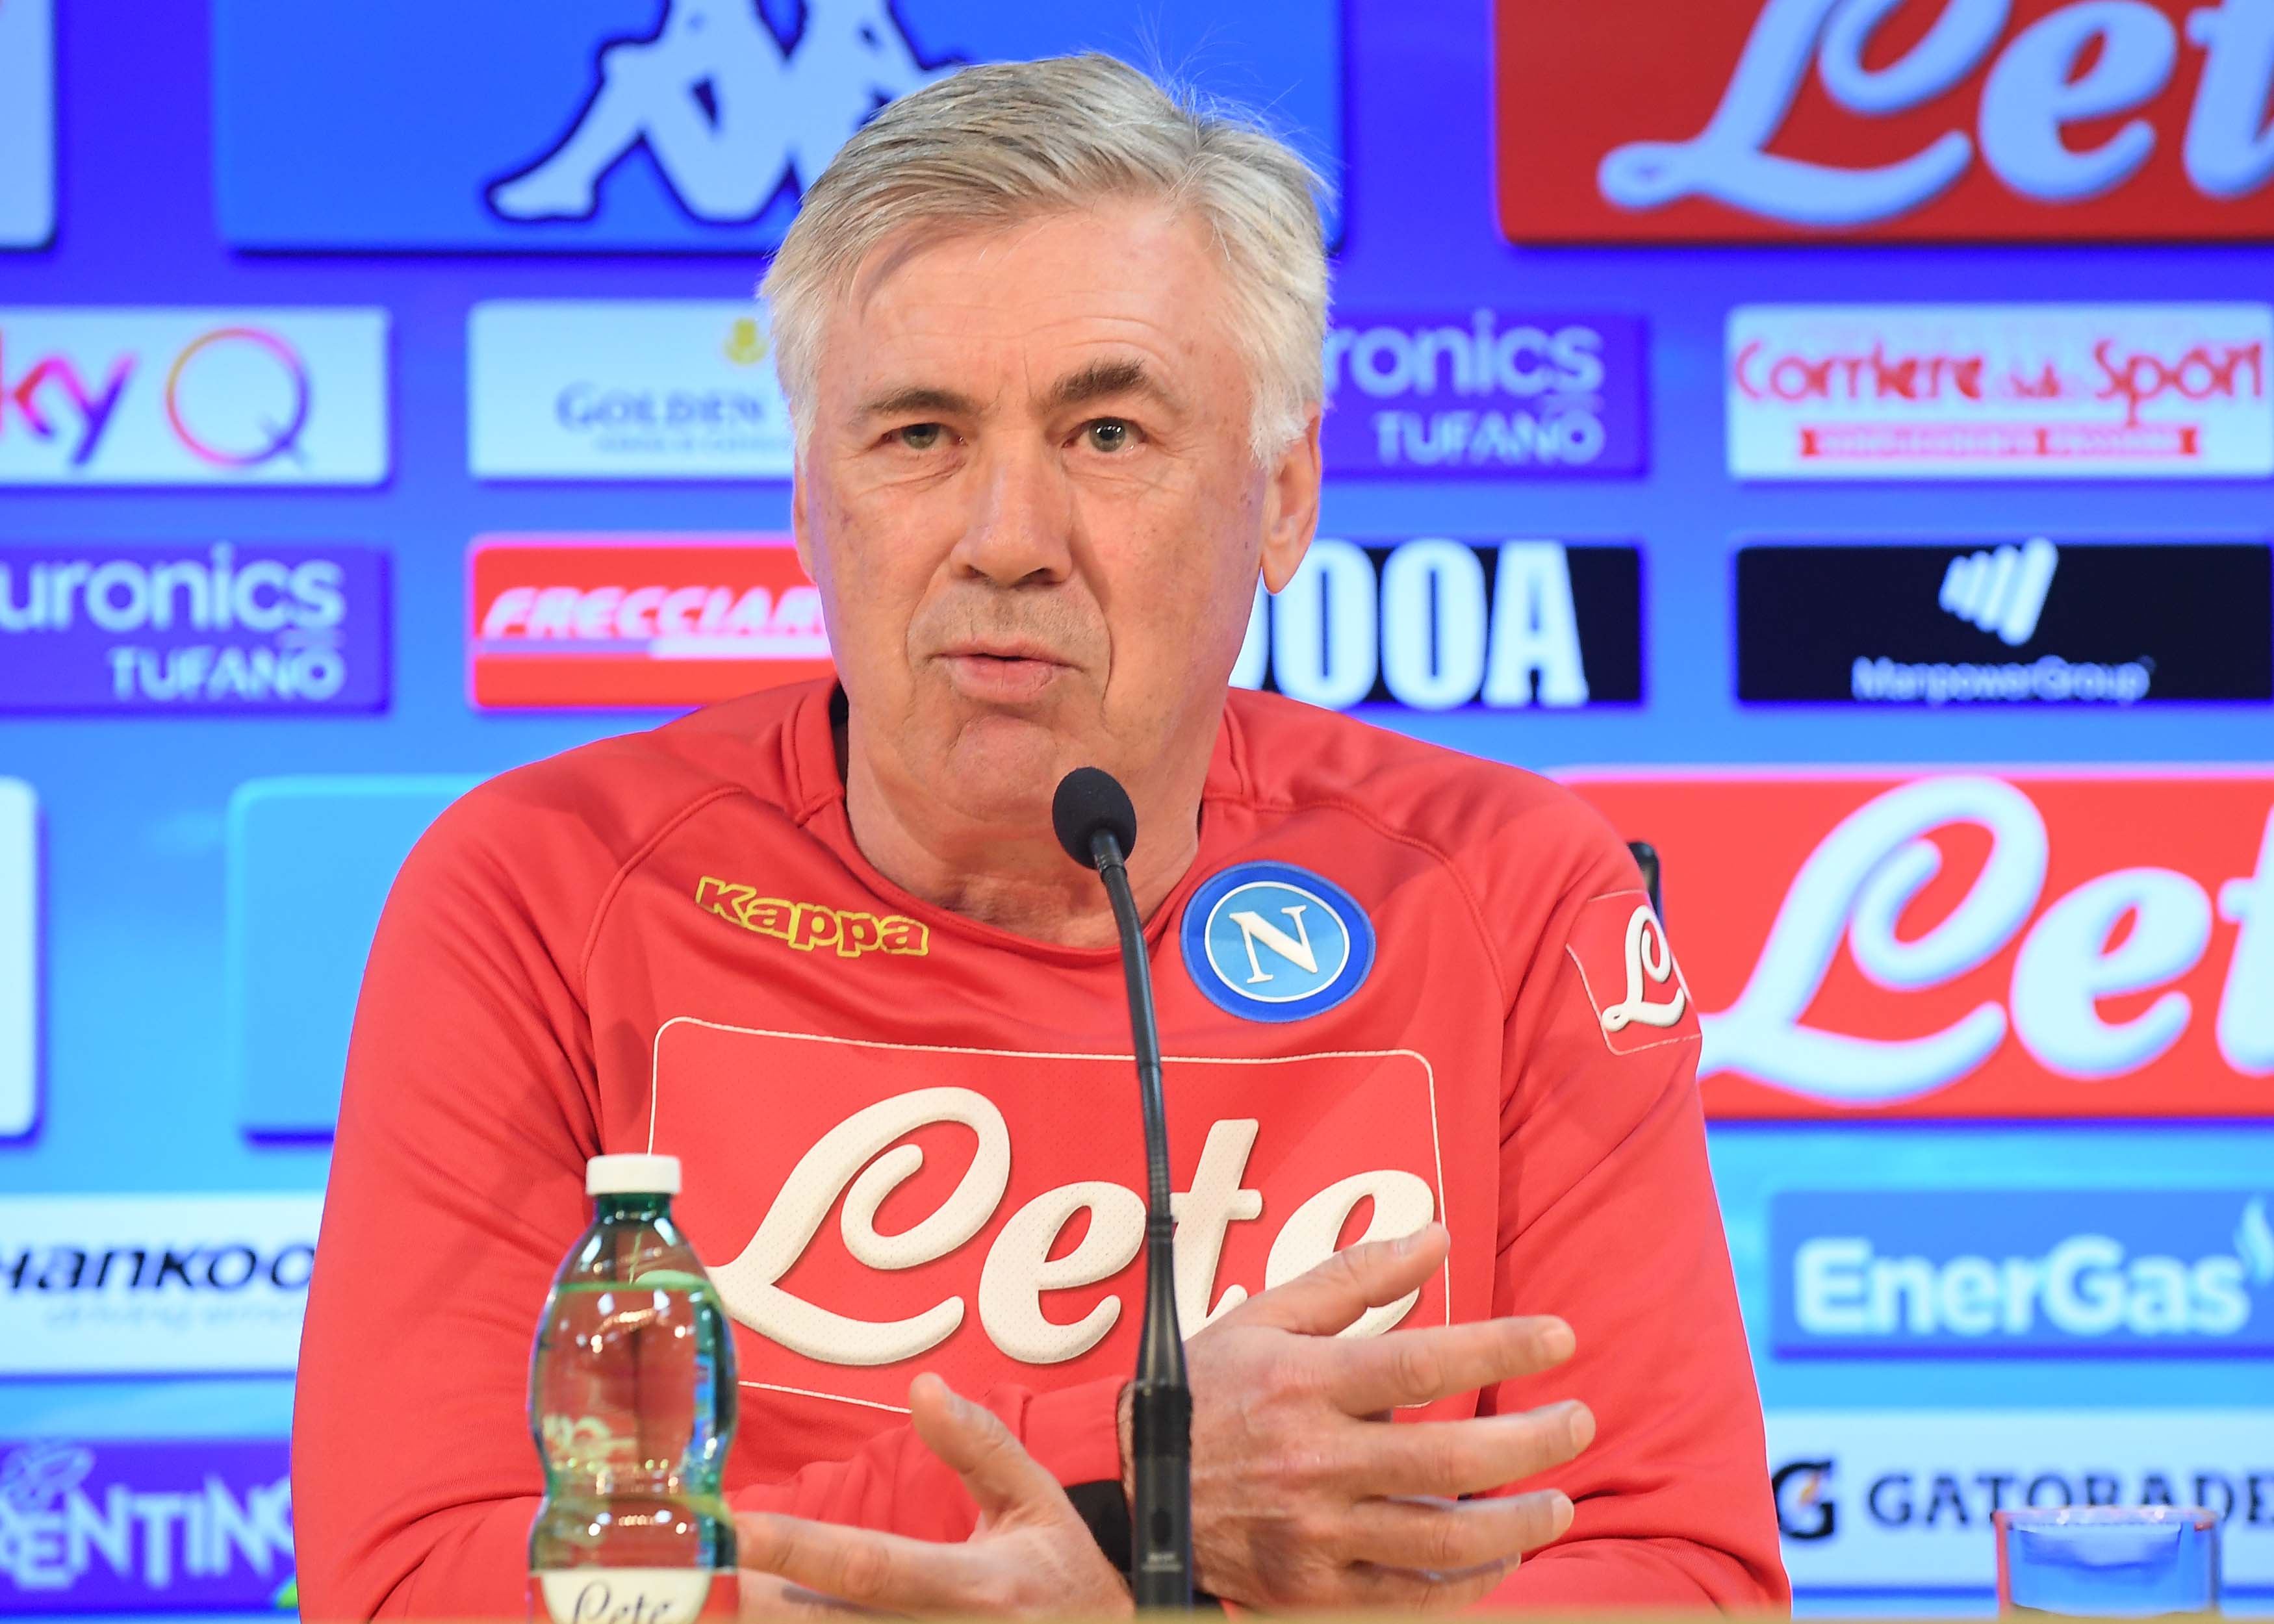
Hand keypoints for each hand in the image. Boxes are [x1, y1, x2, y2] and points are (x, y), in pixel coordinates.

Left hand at [736, 1372, 1131, 1618]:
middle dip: (748, 1601)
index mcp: (977, 1587)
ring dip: (762, 1622)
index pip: (871, 1566)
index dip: (798, 1549)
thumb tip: (925, 1388)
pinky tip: (759, 1614)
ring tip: (709, 1595)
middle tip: (687, 1569)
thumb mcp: (1038, 1501)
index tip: (735, 1525)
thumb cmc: (1063, 1578)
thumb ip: (980, 1447)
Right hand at [1129, 1222, 1590, 1609]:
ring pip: (1439, 1540)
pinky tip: (1500, 1557)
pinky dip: (1464, 1583)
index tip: (1561, 1338)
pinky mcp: (1310, 1590)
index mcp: (1303, 1384)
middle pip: (1448, 1459)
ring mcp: (1312, 1533)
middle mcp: (1312, 1461)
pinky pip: (1406, 1596)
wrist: (1129, 1487)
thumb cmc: (1208, 1390)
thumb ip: (1355, 1277)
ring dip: (1516, 1524)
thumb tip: (1437, 1236)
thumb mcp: (1266, 1316)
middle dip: (1531, 1442)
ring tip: (1560, 1503)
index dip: (1501, 1347)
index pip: (1421, 1362)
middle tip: (1581, 1423)